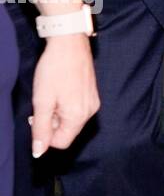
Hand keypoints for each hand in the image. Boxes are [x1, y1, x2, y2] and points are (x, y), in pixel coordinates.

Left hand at [30, 33, 98, 157]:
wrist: (70, 43)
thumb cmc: (54, 70)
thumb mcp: (42, 101)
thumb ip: (41, 129)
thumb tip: (39, 152)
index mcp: (78, 116)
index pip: (61, 142)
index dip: (45, 135)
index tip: (37, 117)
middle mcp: (90, 111)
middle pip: (68, 132)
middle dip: (52, 124)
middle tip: (43, 104)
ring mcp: (93, 101)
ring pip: (72, 120)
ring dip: (59, 114)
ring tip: (52, 95)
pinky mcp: (93, 93)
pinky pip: (78, 109)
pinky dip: (66, 105)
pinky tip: (60, 90)